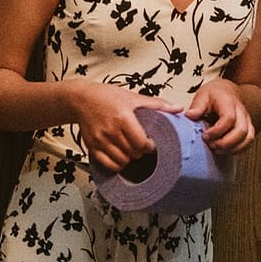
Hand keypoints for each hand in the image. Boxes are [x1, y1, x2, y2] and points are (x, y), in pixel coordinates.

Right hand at [66, 81, 180, 172]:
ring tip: (131, 151)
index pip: (141, 142)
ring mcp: (100, 140)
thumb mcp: (133, 97)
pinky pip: (107, 164)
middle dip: (140, 152)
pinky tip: (120, 157)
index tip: (151, 144)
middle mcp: (111, 131)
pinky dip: (117, 164)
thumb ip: (157, 104)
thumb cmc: (107, 97)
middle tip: (141, 146)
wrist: (82, 99)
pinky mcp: (92, 146)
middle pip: (133, 153)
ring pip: (121, 161)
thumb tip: (178, 109)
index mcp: (123, 117)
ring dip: (130, 159)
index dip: (149, 146)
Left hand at [184, 78, 256, 154]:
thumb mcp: (202, 95)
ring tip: (215, 148)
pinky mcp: (248, 128)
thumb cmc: (214, 95)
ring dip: (231, 148)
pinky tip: (223, 149)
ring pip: (247, 138)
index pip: (229, 118)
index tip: (204, 136)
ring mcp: (247, 120)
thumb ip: (197, 106)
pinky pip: (248, 142)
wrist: (227, 91)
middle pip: (241, 131)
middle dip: (224, 143)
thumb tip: (189, 115)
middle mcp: (241, 112)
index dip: (216, 131)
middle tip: (209, 144)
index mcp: (229, 103)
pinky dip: (236, 149)